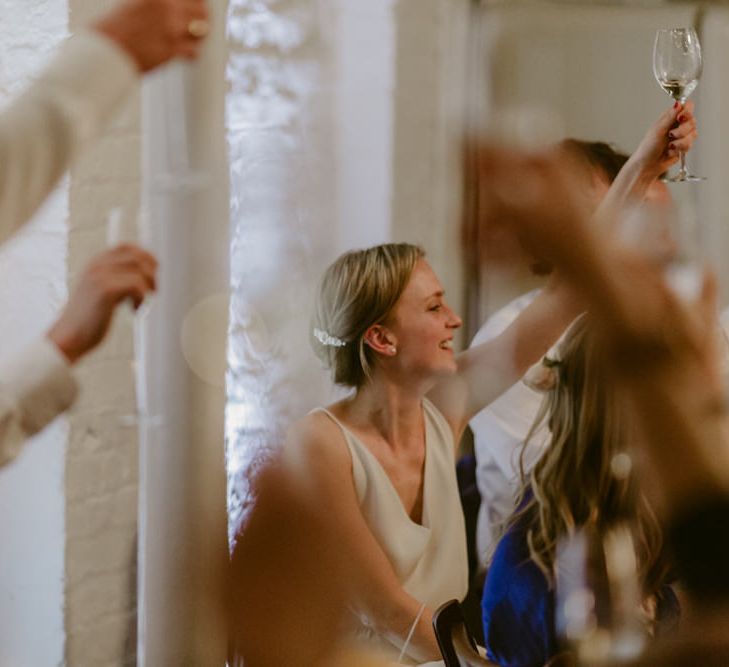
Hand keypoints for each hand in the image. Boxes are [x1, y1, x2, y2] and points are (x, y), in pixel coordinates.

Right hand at [47, 244, 156, 363]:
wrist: (70, 337)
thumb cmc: (90, 319)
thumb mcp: (103, 292)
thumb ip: (118, 279)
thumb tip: (148, 274)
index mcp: (96, 263)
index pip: (127, 247)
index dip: (146, 257)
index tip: (153, 274)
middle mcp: (97, 265)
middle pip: (137, 256)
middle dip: (152, 273)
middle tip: (153, 291)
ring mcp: (100, 276)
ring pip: (139, 270)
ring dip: (147, 287)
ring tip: (140, 303)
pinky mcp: (105, 290)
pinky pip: (136, 285)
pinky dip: (141, 299)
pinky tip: (133, 311)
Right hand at [94, 0, 209, 72]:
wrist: (106, 51)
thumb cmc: (115, 29)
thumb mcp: (134, 4)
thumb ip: (156, 5)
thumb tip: (172, 8)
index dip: (194, 0)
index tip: (195, 3)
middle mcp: (166, 7)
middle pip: (201, 8)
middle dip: (202, 14)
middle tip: (200, 19)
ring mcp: (171, 28)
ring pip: (201, 29)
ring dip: (199, 33)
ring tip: (194, 37)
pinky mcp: (172, 49)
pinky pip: (194, 51)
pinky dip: (192, 52)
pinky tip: (186, 53)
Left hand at [632, 101, 697, 179]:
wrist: (647, 165)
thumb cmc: (648, 148)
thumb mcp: (658, 130)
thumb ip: (670, 117)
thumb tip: (678, 103)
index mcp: (670, 117)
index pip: (687, 106)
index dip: (687, 111)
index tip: (680, 118)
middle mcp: (677, 125)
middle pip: (692, 121)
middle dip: (682, 130)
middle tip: (671, 135)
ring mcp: (681, 136)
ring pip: (693, 134)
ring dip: (680, 142)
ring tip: (669, 146)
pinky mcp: (683, 146)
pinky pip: (690, 145)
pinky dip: (680, 149)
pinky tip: (670, 152)